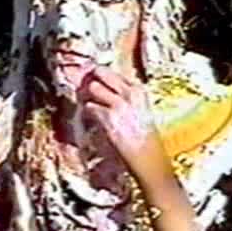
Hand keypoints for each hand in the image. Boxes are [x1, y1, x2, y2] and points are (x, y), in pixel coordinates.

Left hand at [78, 66, 171, 184]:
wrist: (148, 157)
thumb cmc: (144, 138)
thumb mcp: (140, 111)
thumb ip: (124, 98)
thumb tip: (102, 88)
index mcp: (139, 90)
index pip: (114, 72)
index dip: (100, 75)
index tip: (92, 78)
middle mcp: (130, 93)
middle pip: (102, 72)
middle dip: (90, 78)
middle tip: (83, 86)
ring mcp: (119, 104)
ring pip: (94, 87)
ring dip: (87, 95)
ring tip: (87, 104)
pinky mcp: (109, 117)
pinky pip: (90, 107)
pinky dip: (87, 112)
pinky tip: (91, 118)